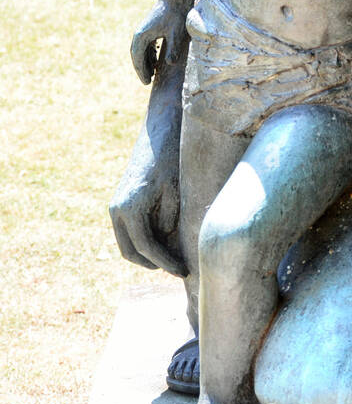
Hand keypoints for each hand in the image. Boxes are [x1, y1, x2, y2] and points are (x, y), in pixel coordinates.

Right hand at [109, 120, 184, 275]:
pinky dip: (144, 241)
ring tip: (174, 257)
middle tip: (177, 268)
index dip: (166, 263)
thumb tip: (168, 247)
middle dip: (153, 264)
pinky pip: (129, 231)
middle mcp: (117, 210)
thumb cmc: (171, 160)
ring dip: (147, 254)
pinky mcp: (121, 202)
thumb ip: (169, 223)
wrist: (159, 132)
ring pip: (127, 243)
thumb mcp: (176, 194)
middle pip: (131, 252)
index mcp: (129, 209)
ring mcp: (116, 206)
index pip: (147, 248)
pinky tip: (167, 240)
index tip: (183, 271)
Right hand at [131, 0, 186, 84]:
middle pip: (136, 55)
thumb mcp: (177, 34)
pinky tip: (155, 62)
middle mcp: (139, 34)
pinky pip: (145, 45)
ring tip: (152, 74)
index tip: (146, 82)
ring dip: (144, 62)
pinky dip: (148, 55)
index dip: (141, 71)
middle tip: (147, 81)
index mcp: (142, 36)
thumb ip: (173, 49)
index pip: (137, 58)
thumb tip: (170, 63)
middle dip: (141, 68)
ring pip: (140, 50)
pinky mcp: (149, 28)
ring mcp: (144, 30)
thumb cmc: (176, 16)